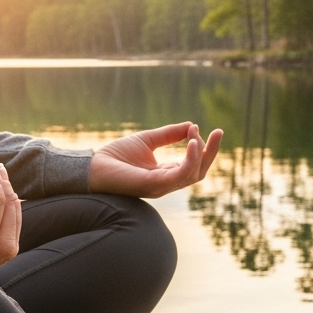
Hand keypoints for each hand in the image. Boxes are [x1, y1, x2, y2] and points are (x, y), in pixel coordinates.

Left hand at [89, 122, 222, 197]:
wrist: (93, 167)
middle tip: (219, 132)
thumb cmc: (116, 157)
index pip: (193, 164)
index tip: (198, 126)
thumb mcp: (148, 140)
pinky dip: (190, 159)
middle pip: (199, 171)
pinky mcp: (155, 185)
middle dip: (211, 152)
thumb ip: (169, 134)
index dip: (201, 146)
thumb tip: (191, 125)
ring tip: (197, 134)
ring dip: (201, 153)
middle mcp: (167, 183)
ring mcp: (162, 186)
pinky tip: (191, 143)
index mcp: (166, 174)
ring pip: (194, 174)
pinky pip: (181, 174)